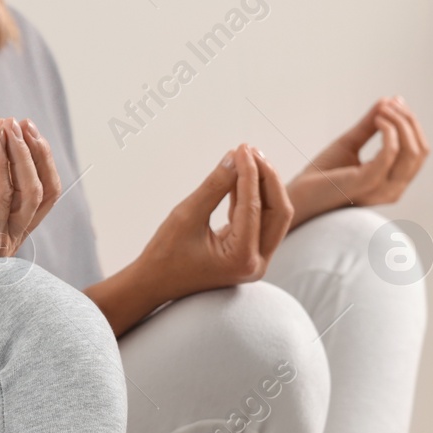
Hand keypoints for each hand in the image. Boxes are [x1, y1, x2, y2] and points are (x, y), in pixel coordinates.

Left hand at [0, 116, 60, 302]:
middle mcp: (8, 230)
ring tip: (9, 126)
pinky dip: (1, 164)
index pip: (37, 186)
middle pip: (46, 191)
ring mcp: (0, 238)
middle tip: (21, 122)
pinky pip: (3, 196)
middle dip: (38, 153)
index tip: (18, 122)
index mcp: (2, 218)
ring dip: (23, 154)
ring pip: (32, 193)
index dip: (34, 154)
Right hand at [136, 143, 292, 303]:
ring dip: (263, 187)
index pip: (254, 206)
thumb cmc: (164, 254)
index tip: (241, 148)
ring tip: (247, 158)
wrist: (153, 285)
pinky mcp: (249, 257)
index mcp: (242, 258)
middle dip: (267, 179)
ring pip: (273, 217)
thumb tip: (234, 157)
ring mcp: (256, 262)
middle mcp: (257, 264)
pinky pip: (260, 222)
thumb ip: (214, 186)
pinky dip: (253, 199)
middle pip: (278, 212)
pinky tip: (241, 178)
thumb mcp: (187, 216)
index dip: (250, 172)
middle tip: (250, 151)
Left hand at [287, 96, 429, 226]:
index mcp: (392, 182)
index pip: (419, 151)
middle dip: (409, 121)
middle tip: (393, 101)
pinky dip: (389, 131)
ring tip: (383, 108)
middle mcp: (393, 189)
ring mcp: (383, 189)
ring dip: (401, 123)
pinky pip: (390, 153)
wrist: (297, 197)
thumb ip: (369, 126)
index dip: (412, 124)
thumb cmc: (321, 175)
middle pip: (420, 150)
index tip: (395, 101)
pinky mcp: (367, 182)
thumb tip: (388, 100)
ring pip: (411, 152)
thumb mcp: (350, 144)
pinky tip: (377, 119)